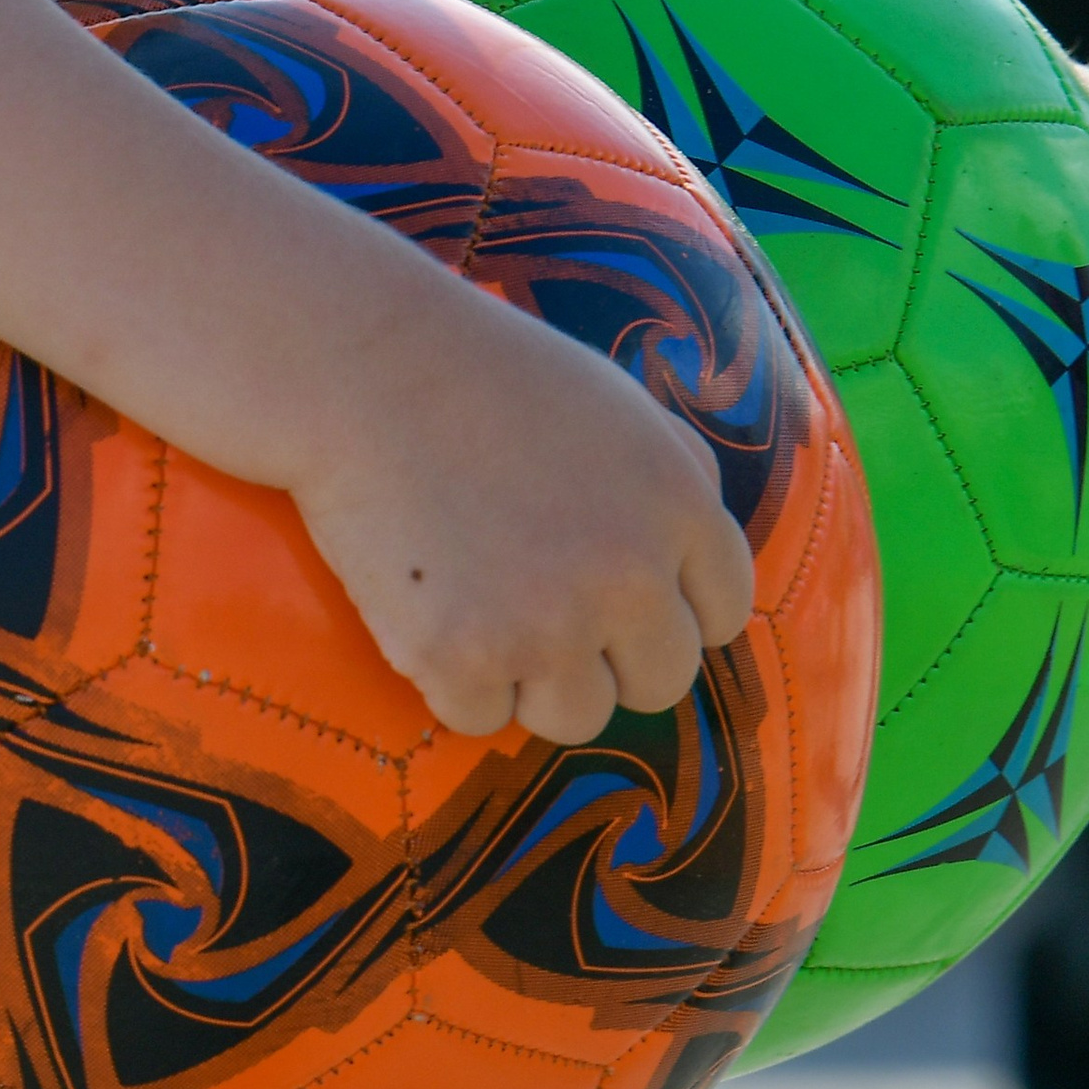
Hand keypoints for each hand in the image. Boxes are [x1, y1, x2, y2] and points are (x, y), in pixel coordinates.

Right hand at [286, 265, 756, 743]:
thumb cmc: (487, 377)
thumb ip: (681, 479)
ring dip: (532, 682)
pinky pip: (480, 719)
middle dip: (607, 657)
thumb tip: (703, 564)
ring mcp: (548, 625)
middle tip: (540, 608)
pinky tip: (425, 608)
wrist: (365, 368)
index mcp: (680, 507)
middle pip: (660, 682)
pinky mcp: (463, 658)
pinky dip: (450, 681)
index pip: (723, 617)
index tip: (616, 597)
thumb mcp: (619, 407)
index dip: (667, 612)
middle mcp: (630, 576)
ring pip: (577, 718)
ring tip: (481, 608)